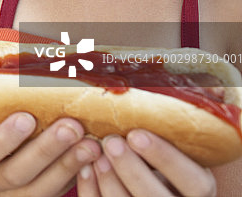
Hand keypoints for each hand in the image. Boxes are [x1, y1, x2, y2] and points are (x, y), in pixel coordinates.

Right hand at [0, 113, 100, 195]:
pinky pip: (56, 194)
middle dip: (46, 149)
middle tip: (71, 126)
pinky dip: (77, 176)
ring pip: (41, 189)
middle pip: (16, 172)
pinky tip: (95, 159)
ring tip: (92, 144)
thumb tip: (21, 57)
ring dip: (68, 164)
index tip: (27, 117)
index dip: (5, 137)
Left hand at [77, 130, 215, 195]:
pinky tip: (84, 169)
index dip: (166, 158)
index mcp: (198, 188)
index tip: (136, 134)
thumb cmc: (161, 157)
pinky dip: (92, 191)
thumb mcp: (174, 147)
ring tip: (95, 154)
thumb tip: (137, 96)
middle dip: (131, 169)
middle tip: (111, 142)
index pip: (194, 180)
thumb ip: (165, 134)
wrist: (148, 184)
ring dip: (110, 180)